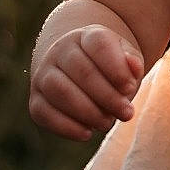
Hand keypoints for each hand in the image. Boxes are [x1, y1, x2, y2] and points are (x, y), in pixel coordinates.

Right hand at [29, 25, 144, 140]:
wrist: (78, 70)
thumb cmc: (109, 67)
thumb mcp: (126, 59)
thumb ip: (132, 62)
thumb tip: (133, 67)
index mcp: (86, 36)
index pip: (99, 45)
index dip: (116, 68)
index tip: (130, 87)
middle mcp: (60, 51)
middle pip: (82, 71)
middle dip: (107, 97)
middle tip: (126, 113)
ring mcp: (43, 75)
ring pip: (60, 91)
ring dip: (87, 112)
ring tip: (107, 123)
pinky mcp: (36, 100)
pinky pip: (44, 113)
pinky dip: (66, 127)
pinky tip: (87, 133)